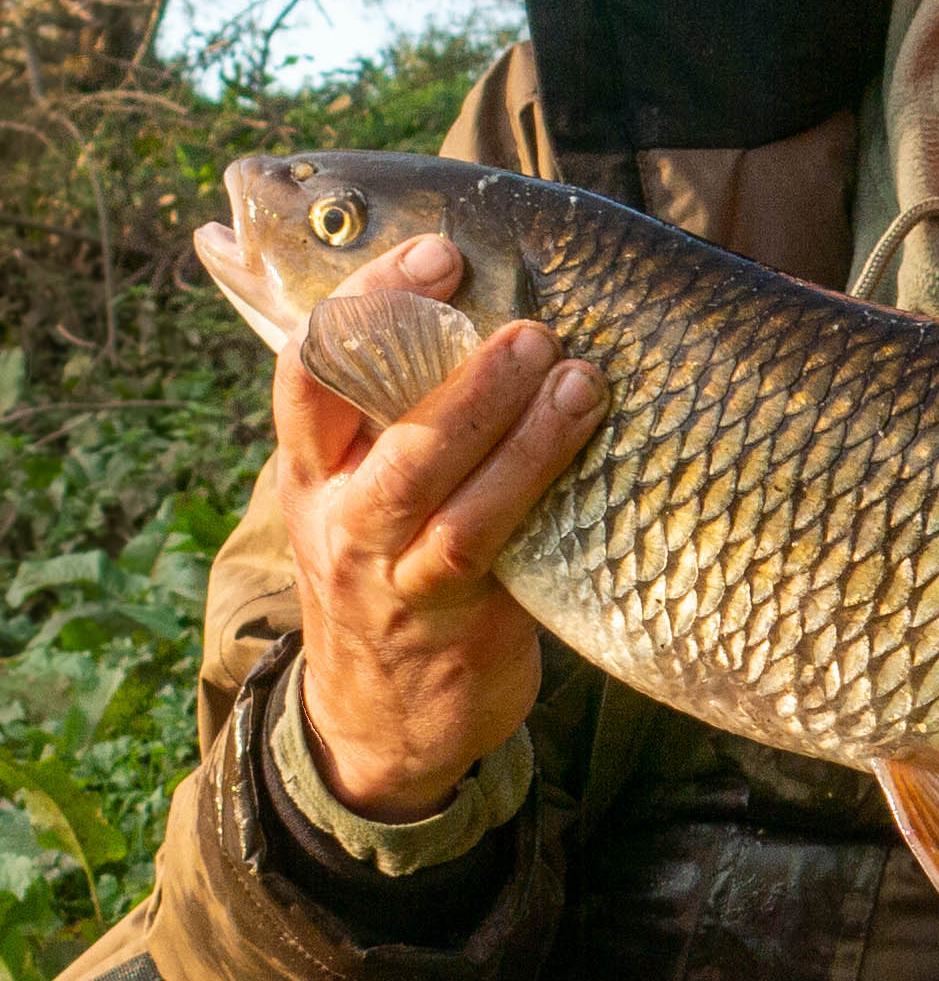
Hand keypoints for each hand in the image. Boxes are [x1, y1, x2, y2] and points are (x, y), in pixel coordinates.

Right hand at [275, 231, 607, 821]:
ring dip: (515, 428)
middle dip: (452, 363)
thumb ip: (398, 422)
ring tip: (576, 376)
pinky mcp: (454, 621)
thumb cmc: (392, 579)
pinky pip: (492, 548)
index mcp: (312, 470)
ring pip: (444, 491)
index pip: (311, 368)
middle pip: (379, 423)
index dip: (367, 303)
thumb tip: (488, 311)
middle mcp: (341, 517)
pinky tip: (587, 447)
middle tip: (527, 321)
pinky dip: (538, 490)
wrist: (380, 724)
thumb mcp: (364, 499)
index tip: (435, 256)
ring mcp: (392, 574)